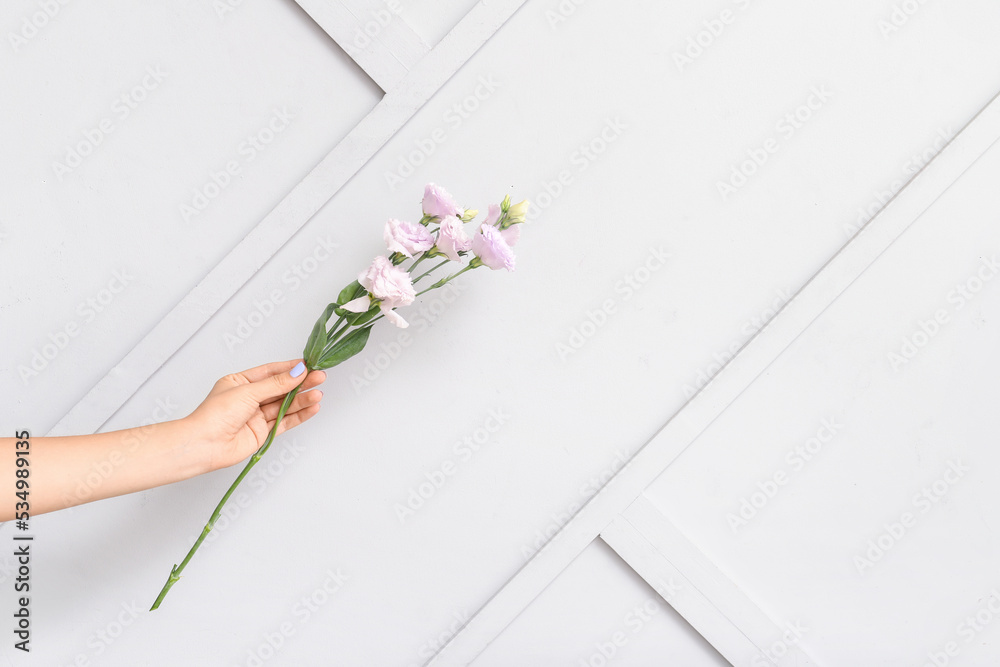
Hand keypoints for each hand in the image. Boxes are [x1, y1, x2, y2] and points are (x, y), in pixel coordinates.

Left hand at [184, 360, 326, 471]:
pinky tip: (311, 408)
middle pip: (280, 389)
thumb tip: (296, 373)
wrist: (204, 445)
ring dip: (302, 399)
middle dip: (300, 383)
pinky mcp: (262, 433)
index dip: (289, 368)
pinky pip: (285, 421)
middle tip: (319, 377)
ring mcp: (256, 416)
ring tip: (318, 393)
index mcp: (240, 382)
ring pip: (285, 405)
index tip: (308, 365)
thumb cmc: (215, 415)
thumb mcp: (247, 392)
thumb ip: (275, 384)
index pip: (270, 372)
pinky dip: (299, 415)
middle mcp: (249, 398)